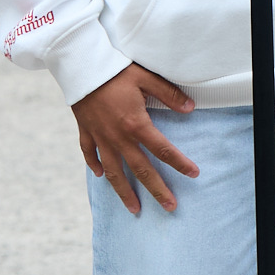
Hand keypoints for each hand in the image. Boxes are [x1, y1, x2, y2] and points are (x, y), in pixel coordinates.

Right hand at [73, 63, 198, 213]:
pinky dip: (95, 166)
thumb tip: (190, 108)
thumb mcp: (146, 78)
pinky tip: (101, 176)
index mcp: (136, 124)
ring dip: (125, 192)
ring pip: (114, 172)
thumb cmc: (115, 70)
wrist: (80, 66)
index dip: (180, 163)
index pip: (163, 150)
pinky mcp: (86, 131)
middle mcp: (118, 137)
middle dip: (157, 190)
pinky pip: (90, 154)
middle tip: (170, 207)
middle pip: (141, 170)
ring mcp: (100, 137)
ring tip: (134, 209)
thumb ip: (169, 95)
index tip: (194, 174)